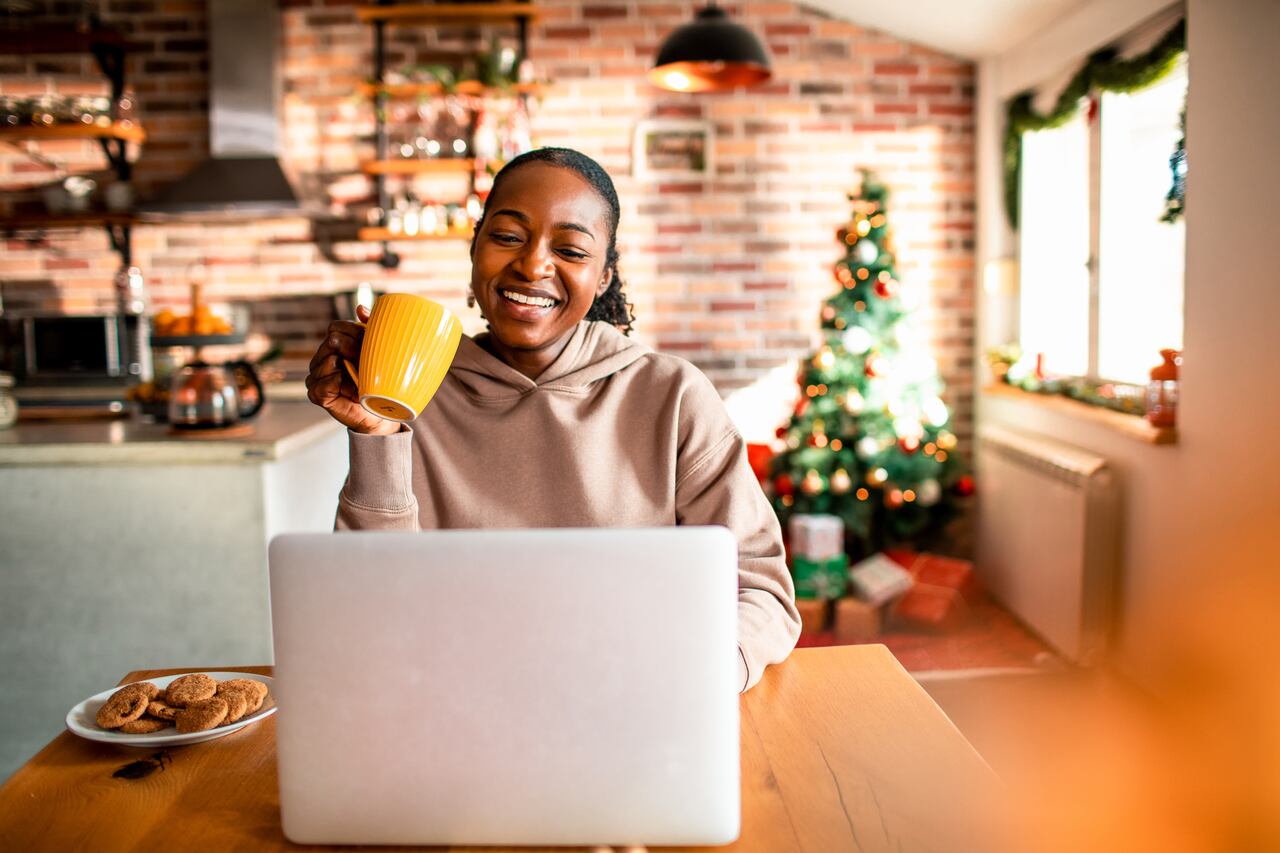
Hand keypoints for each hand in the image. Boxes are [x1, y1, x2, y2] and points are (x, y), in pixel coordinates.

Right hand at [305, 305, 399, 435]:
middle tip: (370, 364)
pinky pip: (328, 381)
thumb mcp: (377, 353)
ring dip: (353, 370)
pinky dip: (345, 385)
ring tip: (364, 382)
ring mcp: (315, 376)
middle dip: (355, 350)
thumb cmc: (378, 383)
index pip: (336, 327)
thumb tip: (360, 308)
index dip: (354, 332)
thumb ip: (369, 330)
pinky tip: (356, 392)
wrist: (379, 414)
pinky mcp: (316, 393)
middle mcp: (320, 358)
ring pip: (331, 359)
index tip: (371, 344)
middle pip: (333, 341)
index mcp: (332, 346)